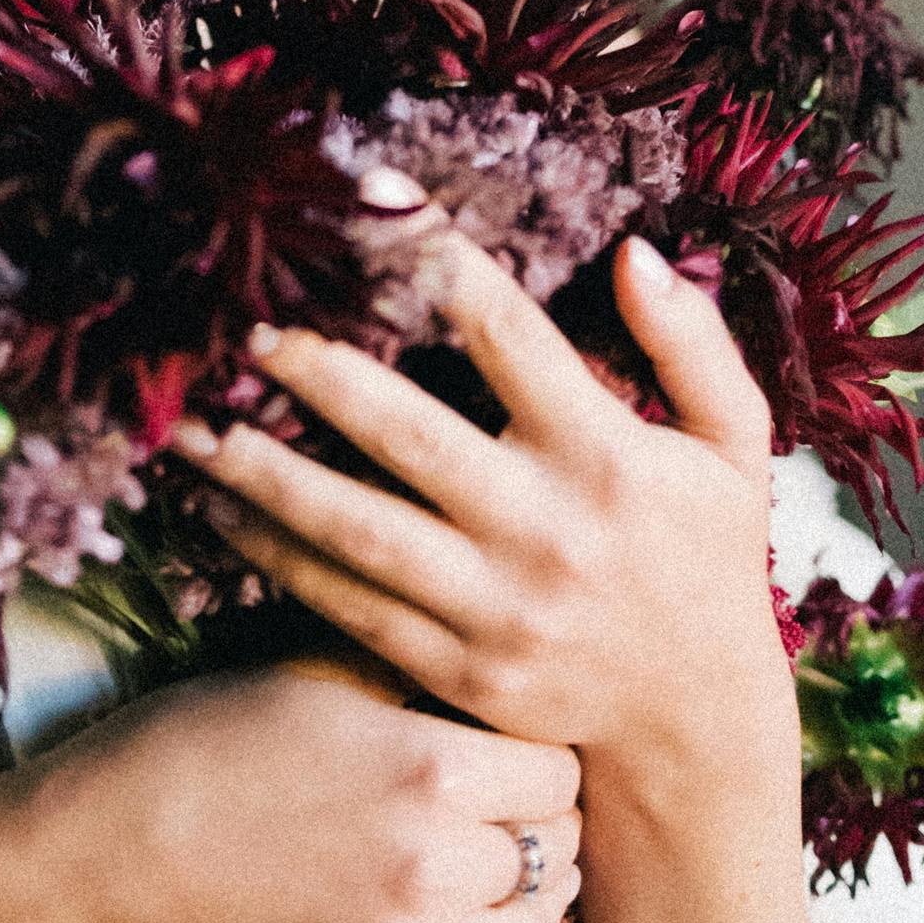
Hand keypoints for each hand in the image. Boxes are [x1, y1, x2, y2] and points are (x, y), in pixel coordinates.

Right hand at [8, 652, 607, 922]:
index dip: (541, 752)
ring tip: (518, 872)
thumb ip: (417, 682)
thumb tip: (498, 674)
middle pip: (556, 847)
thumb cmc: (198, 745)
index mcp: (428, 765)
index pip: (557, 766)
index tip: (515, 747)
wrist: (102, 858)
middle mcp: (435, 864)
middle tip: (513, 806)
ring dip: (539, 896)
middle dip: (543, 821)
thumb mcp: (315, 676)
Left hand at [173, 235, 792, 791]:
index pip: (510, 334)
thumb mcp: (735, 446)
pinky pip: (347, 606)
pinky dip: (276, 557)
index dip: (440, 259)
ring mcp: (496, 609)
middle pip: (409, 434)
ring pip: (357, 530)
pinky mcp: (457, 670)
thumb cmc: (709, 561)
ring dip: (265, 473)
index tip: (374, 194)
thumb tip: (633, 250)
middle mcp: (547, 530)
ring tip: (188, 425)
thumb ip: (692, 344)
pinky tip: (216, 510)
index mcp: (609, 457)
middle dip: (319, 374)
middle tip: (245, 326)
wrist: (697, 727)